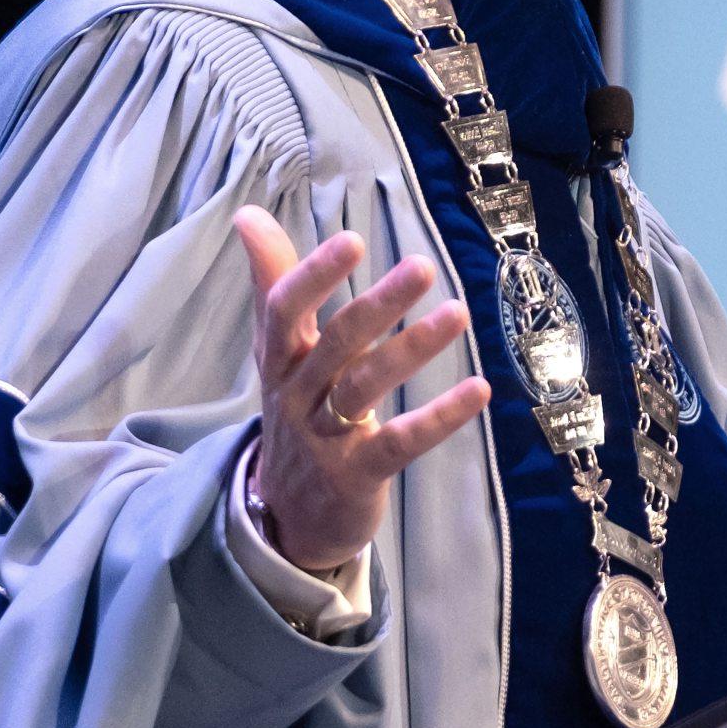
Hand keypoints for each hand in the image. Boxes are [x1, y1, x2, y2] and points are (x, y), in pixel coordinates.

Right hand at [232, 206, 490, 571]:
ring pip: (366, 387)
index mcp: (279, 359)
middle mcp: (298, 394)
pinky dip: (439, 417)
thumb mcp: (276, 349)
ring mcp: (326, 437)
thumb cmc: (294, 410)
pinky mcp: (358, 473)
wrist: (285, 514)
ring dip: (413, 348)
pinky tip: (478, 389)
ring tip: (457, 312)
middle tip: (422, 265)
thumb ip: (271, 282)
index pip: (286, 310)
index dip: (316, 275)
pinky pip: (399, 443)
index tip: (353, 241)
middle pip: (336, 344)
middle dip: (378, 305)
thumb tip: (248, 213)